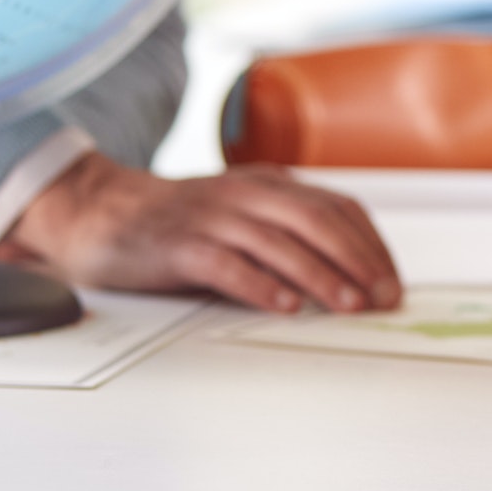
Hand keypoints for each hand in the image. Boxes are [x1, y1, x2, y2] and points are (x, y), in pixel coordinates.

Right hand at [0, 154, 401, 313]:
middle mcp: (246, 194)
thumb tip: (347, 272)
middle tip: (383, 297)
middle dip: (358, 260)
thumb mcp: (241, 212)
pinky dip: (260, 285)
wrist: (98, 211)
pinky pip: (226, 264)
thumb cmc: (178, 221)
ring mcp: (212, 217)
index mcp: (268, 184)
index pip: (337, 206)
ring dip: (320, 274)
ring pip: (279, 242)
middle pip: (317, 220)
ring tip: (348, 305)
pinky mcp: (178, 245)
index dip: (371, 243)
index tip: (392, 280)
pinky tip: (284, 306)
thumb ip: (285, 229)